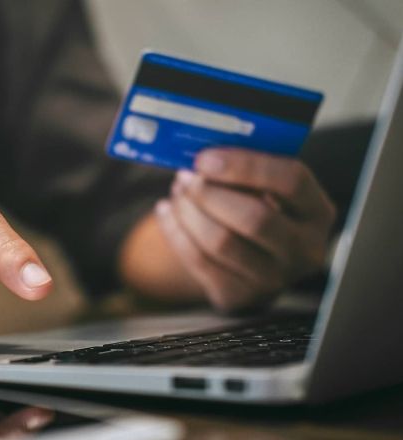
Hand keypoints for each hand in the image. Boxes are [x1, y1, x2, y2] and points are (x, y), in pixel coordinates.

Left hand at [155, 148, 335, 311]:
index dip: (245, 166)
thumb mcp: (266, 189)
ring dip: (188, 211)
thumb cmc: (257, 209)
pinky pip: (198, 261)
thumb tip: (203, 154)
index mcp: (317, 212)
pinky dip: (175, 231)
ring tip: (177, 192)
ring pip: (221, 242)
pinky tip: (166, 212)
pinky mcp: (238, 296)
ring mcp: (273, 280)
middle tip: (186, 176)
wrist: (252, 261)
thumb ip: (246, 170)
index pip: (291, 181)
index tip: (206, 158)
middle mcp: (304, 250)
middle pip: (254, 218)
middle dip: (210, 193)